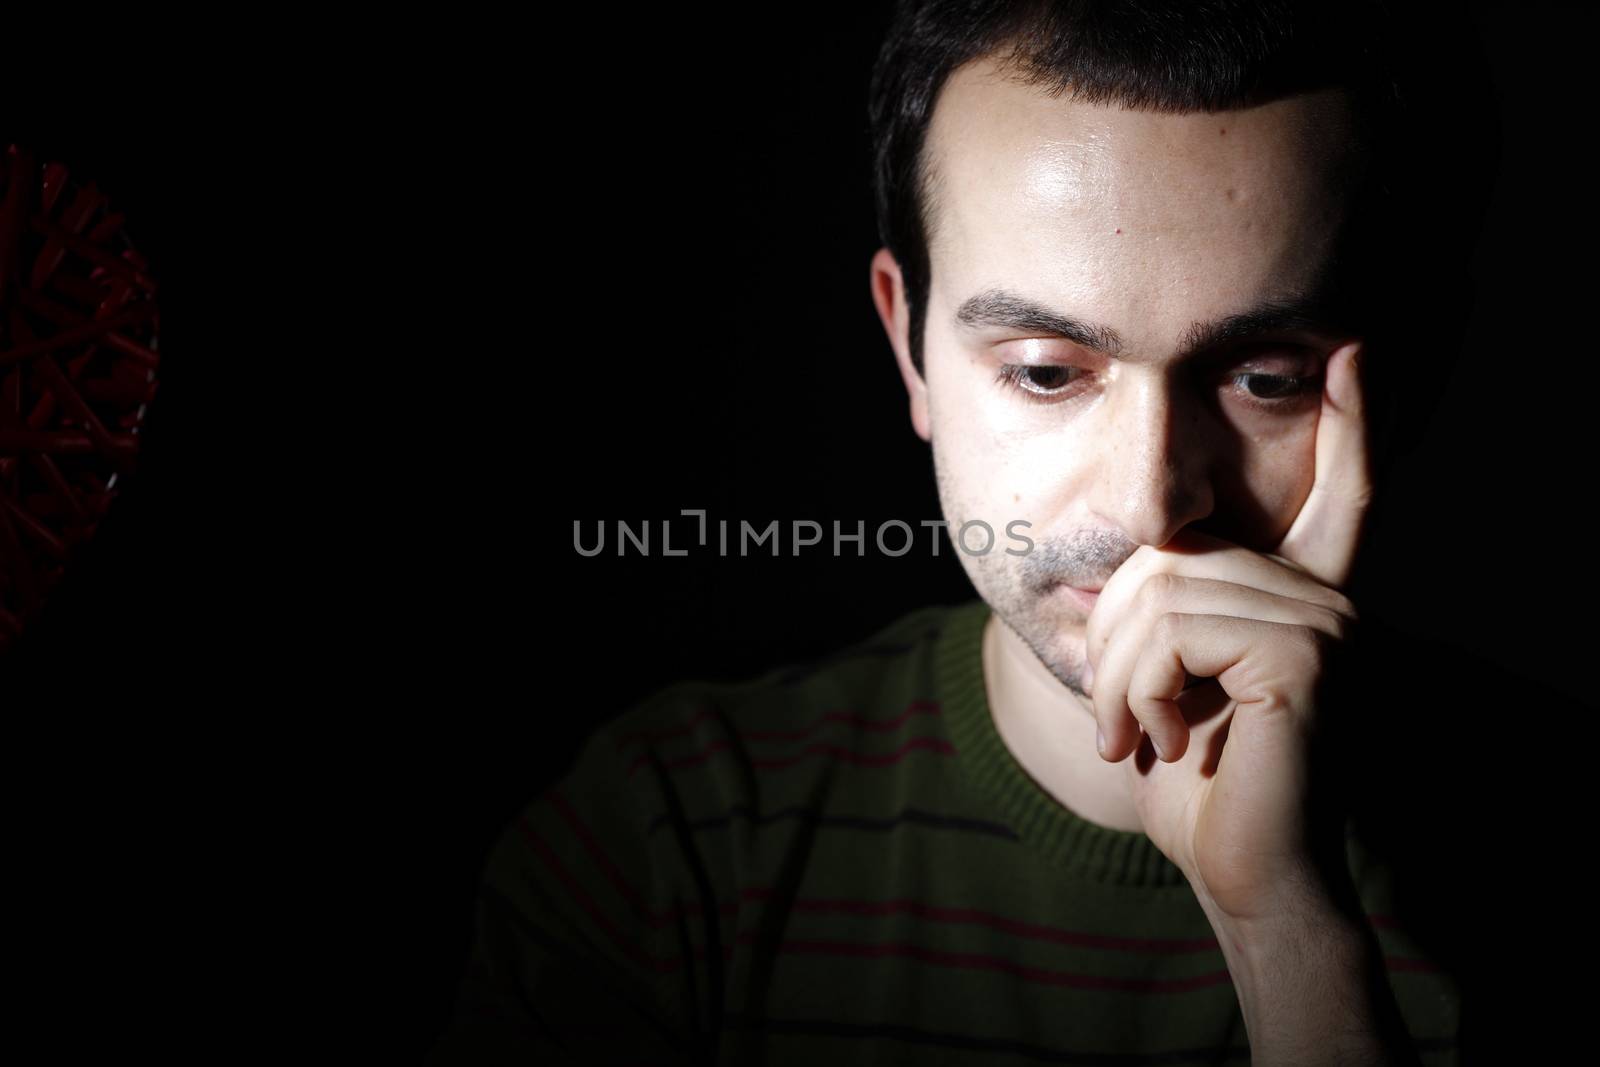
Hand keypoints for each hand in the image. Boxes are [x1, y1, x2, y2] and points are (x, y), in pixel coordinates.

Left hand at [1083, 341, 1370, 925]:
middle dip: (1110, 641)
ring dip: (1116, 676)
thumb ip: (1165, 615)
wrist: (1238, 871)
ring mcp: (1324, 621)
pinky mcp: (1306, 655)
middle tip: (1117, 718)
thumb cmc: (1197, 785)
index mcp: (1303, 595)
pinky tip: (1163, 740)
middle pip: (1168, 555)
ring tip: (1132, 734)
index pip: (1338, 494)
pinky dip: (1138, 691)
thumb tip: (1130, 562)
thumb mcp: (1167, 682)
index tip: (1351, 352)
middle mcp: (1326, 595)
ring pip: (1158, 593)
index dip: (1348, 425)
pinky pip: (1171, 633)